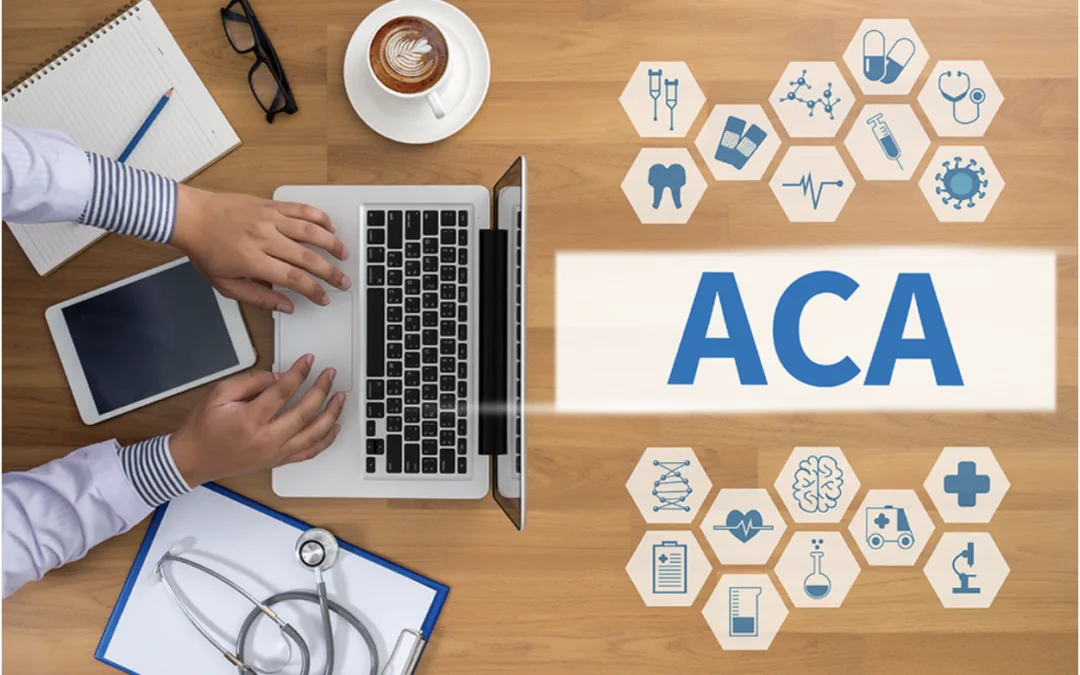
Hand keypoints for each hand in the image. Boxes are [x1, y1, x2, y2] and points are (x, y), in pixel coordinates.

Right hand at [169, 355, 345, 486]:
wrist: (194, 459)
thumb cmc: (204, 427)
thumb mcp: (219, 394)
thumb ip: (250, 381)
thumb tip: (279, 376)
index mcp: (250, 420)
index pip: (283, 391)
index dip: (299, 372)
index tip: (309, 361)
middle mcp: (266, 439)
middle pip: (304, 412)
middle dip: (321, 390)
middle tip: (330, 375)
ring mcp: (275, 453)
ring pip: (313, 435)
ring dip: (331, 414)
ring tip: (339, 397)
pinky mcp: (278, 461)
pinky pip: (309, 452)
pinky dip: (326, 439)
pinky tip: (334, 426)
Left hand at [172, 185, 350, 312]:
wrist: (190, 217)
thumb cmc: (204, 249)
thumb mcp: (225, 284)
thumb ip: (258, 298)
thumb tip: (285, 306)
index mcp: (253, 260)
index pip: (294, 279)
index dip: (314, 291)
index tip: (323, 297)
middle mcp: (264, 238)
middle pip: (308, 257)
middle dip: (330, 272)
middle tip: (342, 281)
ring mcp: (268, 218)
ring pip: (310, 231)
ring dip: (331, 243)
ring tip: (343, 254)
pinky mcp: (269, 204)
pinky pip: (300, 208)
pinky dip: (318, 216)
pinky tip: (329, 225)